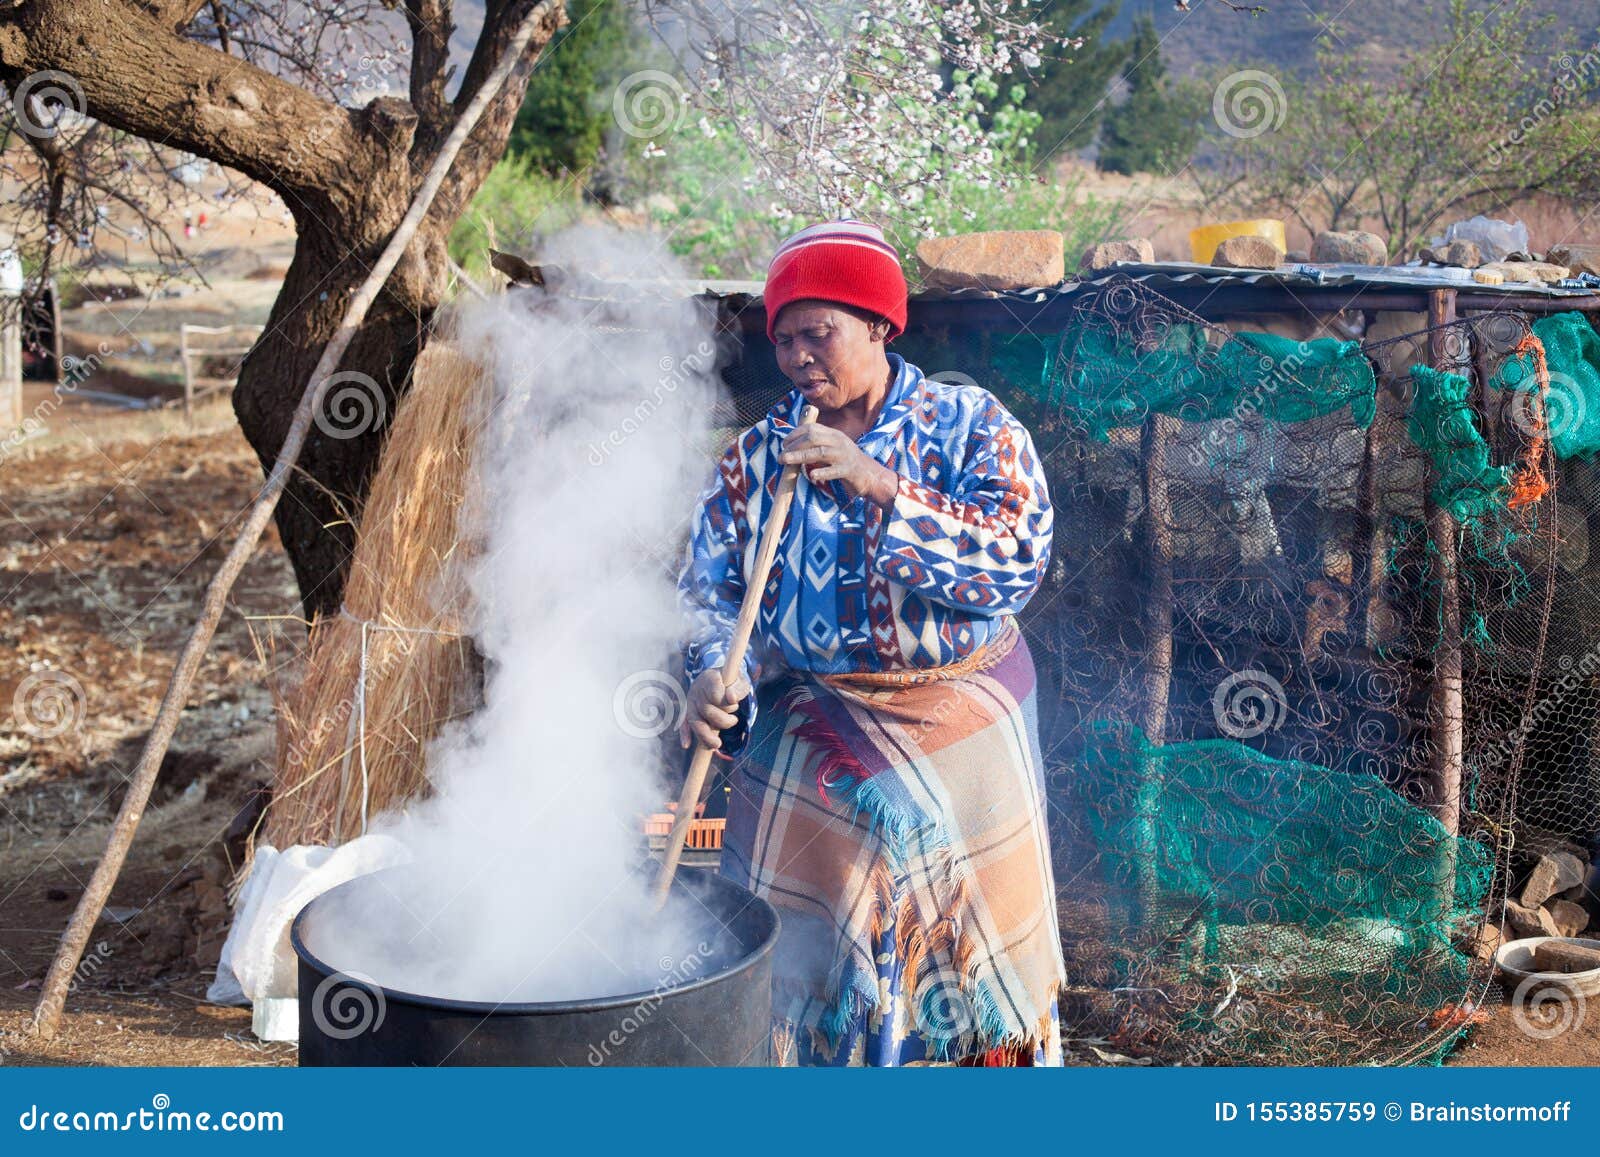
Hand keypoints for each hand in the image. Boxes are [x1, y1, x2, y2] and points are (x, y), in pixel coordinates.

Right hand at [680, 668, 750, 751]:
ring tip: (717, 744)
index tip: (735, 703)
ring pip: (695, 721)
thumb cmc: (731, 682)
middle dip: (723, 721)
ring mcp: (691, 701)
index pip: (716, 694)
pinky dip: (685, 734)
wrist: (718, 678)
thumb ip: (738, 689)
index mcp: (710, 679)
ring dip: (706, 735)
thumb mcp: (740, 681)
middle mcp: (697, 690)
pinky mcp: (688, 711)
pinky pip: (684, 724)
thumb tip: (732, 699)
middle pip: (707, 710)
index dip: (727, 703)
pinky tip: (686, 744)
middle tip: (734, 720)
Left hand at [780, 425, 898, 506]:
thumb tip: (792, 446)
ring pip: (820, 452)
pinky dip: (822, 472)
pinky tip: (812, 475)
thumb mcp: (832, 448)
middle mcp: (839, 441)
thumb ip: (816, 445)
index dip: (794, 434)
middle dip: (794, 445)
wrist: (870, 475)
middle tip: (781, 456)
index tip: (783, 444)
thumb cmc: (845, 463)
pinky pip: (834, 470)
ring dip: (800, 456)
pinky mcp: (849, 470)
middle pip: (813, 438)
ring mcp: (844, 455)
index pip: (811, 428)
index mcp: (833, 434)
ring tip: (785, 461)